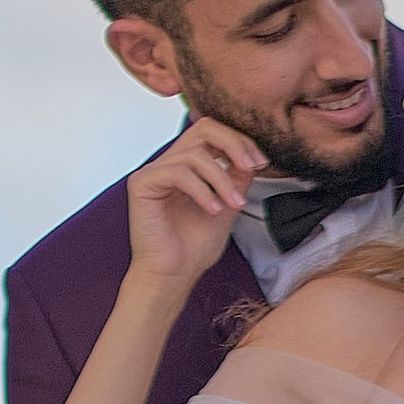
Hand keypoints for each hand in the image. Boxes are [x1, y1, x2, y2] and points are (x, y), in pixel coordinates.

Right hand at [124, 114, 264, 296]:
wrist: (173, 276)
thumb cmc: (195, 248)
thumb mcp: (228, 203)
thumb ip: (237, 176)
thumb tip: (252, 154)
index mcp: (187, 164)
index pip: (214, 133)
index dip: (239, 141)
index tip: (261, 163)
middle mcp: (169, 162)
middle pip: (204, 128)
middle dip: (234, 144)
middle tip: (252, 166)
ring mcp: (154, 171)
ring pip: (195, 154)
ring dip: (222, 179)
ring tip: (234, 204)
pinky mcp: (142, 183)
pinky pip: (179, 172)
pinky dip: (202, 190)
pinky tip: (214, 210)